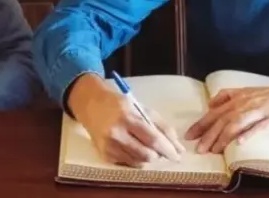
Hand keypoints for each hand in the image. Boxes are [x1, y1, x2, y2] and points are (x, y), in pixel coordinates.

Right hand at [67, 73, 185, 166]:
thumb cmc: (119, 104)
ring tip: (148, 147)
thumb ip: (161, 125)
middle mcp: (116, 133)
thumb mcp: (141, 108)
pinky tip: (135, 148)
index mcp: (127, 117)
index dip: (168, 149)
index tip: (178, 155)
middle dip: (160, 155)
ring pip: (139, 162)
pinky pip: (128, 163)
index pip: (152, 138)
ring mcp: (109, 146)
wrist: (90, 104)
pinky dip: (137, 159)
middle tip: (163, 150)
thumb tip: (177, 146)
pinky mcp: (104, 154)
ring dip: (149, 157)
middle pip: (146, 154)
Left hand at [185, 79, 268, 152]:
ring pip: (238, 123)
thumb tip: (212, 103)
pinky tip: (239, 143)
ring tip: (213, 150)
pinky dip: (249, 135)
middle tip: (198, 148)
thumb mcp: (252, 92)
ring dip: (223, 137)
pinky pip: (260, 127)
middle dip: (209, 134)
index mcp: (241, 96)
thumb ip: (231, 96)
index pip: (216, 111)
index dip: (202, 123)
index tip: (189, 135)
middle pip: (224, 118)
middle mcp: (248, 102)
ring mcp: (262, 110)